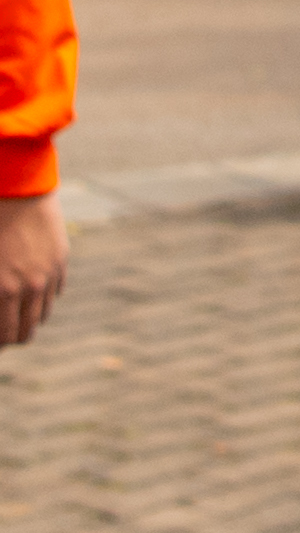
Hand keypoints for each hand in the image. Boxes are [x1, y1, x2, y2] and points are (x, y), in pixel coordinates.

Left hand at [0, 191, 66, 345]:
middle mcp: (29, 287)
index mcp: (3, 289)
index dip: (0, 343)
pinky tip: (28, 288)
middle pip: (26, 332)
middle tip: (3, 336)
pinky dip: (40, 297)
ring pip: (42, 314)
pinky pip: (53, 292)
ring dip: (27, 318)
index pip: (5, 335)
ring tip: (14, 313)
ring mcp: (48, 275)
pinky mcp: (60, 262)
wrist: (17, 189)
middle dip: (12, 338)